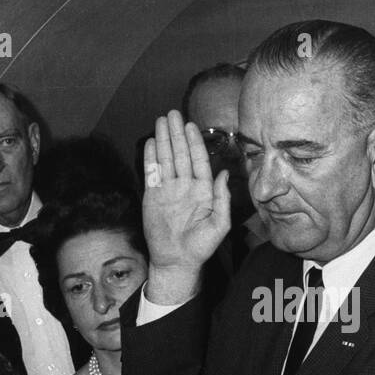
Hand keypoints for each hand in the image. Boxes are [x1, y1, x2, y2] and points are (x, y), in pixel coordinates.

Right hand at [143, 111, 231, 304]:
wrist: (177, 261)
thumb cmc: (201, 246)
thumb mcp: (219, 225)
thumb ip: (223, 200)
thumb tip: (223, 174)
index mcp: (203, 190)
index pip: (199, 160)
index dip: (194, 142)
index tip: (190, 125)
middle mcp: (186, 186)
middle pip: (180, 154)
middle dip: (177, 133)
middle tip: (172, 113)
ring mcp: (168, 190)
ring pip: (166, 159)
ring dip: (164, 140)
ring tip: (161, 121)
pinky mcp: (153, 196)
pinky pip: (152, 173)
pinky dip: (151, 158)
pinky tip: (152, 142)